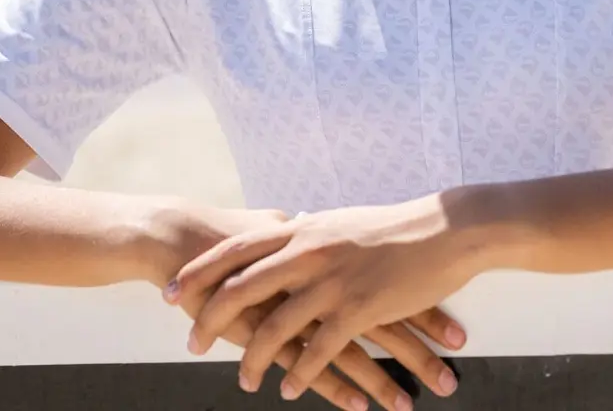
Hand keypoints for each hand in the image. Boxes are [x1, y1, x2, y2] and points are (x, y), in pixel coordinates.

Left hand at [167, 193, 480, 400]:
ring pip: (277, 325)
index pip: (235, 249)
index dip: (200, 272)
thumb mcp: (337, 223)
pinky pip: (319, 349)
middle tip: (188, 343)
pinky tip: (289, 389)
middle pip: (243, 287)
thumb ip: (305, 234)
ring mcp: (332, 280)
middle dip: (209, 318)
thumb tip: (280, 240)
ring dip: (254, 359)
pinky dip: (300, 373)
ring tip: (241, 381)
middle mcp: (308, 250)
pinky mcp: (359, 307)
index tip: (172, 292)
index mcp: (301, 229)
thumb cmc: (389, 227)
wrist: (441, 230)